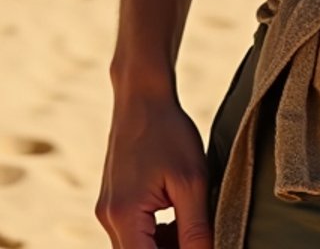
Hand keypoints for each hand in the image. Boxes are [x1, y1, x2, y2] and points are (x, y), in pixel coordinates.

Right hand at [96, 94, 212, 247]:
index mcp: (125, 217)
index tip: (200, 247)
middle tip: (200, 240)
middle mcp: (109, 219)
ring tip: (193, 228)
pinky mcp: (113, 204)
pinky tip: (180, 220)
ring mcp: (108, 212)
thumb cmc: (169, 132)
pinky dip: (156, 236)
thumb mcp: (192, 181)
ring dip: (165, 248)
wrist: (142, 96)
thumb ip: (196, 229)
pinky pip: (133, 234)